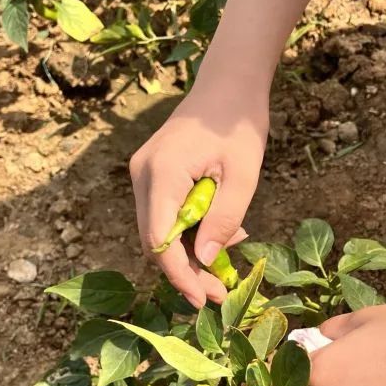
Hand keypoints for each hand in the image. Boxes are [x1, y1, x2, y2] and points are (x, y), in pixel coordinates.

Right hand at [129, 76, 268, 308]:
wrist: (228, 86)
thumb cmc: (239, 125)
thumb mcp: (242, 176)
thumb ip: (222, 219)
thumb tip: (203, 260)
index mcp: (162, 173)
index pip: (159, 240)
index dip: (180, 275)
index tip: (204, 299)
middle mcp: (143, 175)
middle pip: (154, 240)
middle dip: (186, 272)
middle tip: (218, 294)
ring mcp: (144, 174)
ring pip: (159, 231)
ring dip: (189, 254)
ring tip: (224, 267)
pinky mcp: (153, 175)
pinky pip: (166, 215)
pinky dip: (190, 233)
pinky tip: (219, 237)